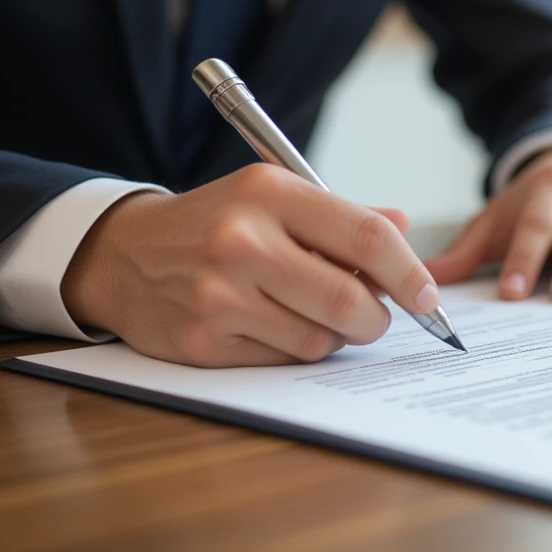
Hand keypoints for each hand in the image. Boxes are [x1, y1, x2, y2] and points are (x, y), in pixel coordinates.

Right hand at [61, 164, 439, 367]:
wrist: (124, 254)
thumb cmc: (217, 223)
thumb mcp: (274, 198)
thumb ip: (342, 215)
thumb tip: (402, 225)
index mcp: (269, 192)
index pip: (365, 235)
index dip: (408, 271)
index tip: (427, 294)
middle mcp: (241, 240)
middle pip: (349, 297)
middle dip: (377, 317)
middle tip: (376, 316)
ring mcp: (218, 294)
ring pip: (320, 338)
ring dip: (335, 336)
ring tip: (314, 313)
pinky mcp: (202, 341)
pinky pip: (282, 359)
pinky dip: (294, 349)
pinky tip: (274, 326)